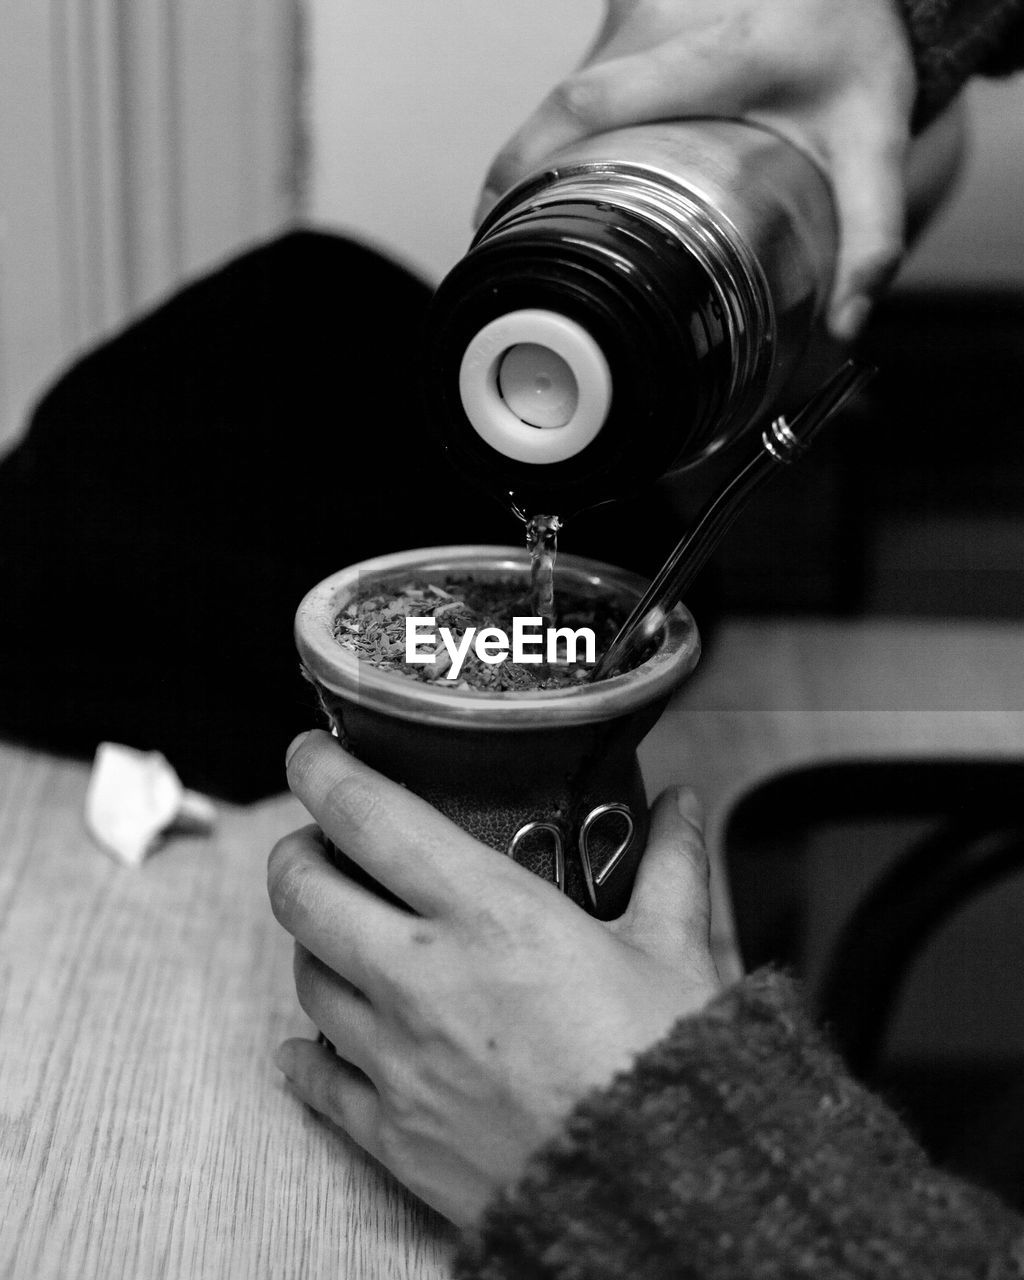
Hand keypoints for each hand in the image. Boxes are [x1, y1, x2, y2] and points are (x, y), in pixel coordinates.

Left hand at [267, 729, 719, 1227]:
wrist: (661, 1195)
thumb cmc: (666, 1067)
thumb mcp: (676, 951)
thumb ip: (668, 865)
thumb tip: (682, 805)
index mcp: (489, 914)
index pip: (368, 816)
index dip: (322, 770)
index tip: (311, 751)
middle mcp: (423, 975)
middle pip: (302, 890)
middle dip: (293, 851)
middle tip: (315, 840)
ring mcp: (396, 1056)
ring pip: (304, 973)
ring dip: (311, 940)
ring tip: (339, 928)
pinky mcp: (392, 1130)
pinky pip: (318, 1077)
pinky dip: (307, 1052)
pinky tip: (310, 1044)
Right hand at [477, 0, 916, 340]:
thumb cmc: (858, 48)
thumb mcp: (876, 138)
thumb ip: (871, 231)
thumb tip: (847, 322)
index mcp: (719, 53)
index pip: (588, 104)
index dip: (526, 162)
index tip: (493, 219)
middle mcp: (665, 17)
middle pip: (563, 105)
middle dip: (530, 176)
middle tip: (516, 241)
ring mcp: (640, 5)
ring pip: (571, 92)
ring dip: (557, 153)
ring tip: (558, 212)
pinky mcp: (632, 5)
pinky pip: (588, 74)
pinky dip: (576, 128)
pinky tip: (590, 166)